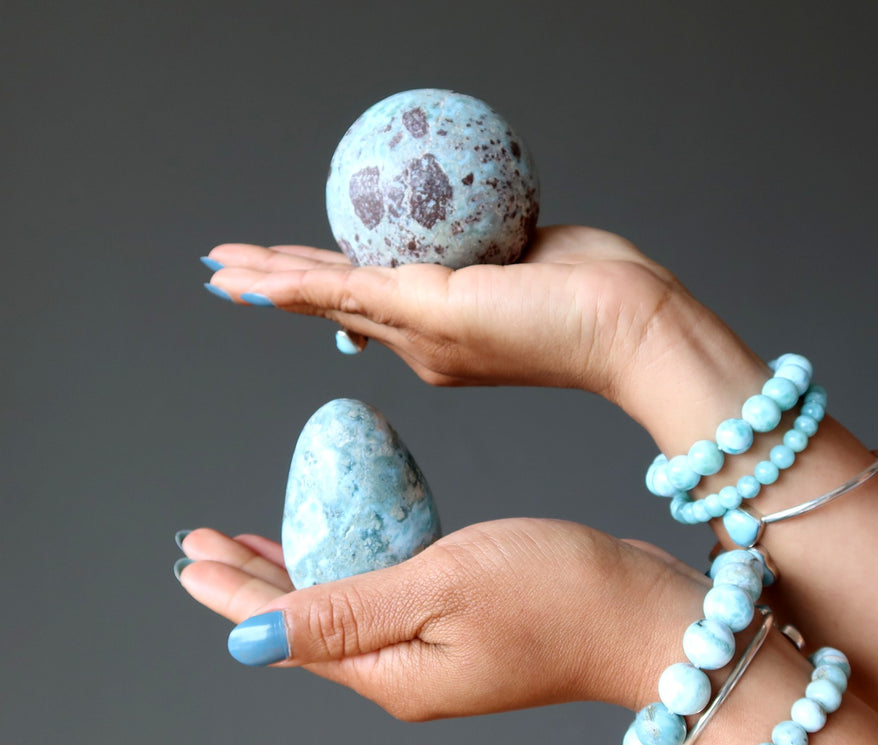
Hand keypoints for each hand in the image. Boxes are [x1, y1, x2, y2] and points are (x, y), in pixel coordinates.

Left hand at [177, 518, 708, 719]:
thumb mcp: (440, 589)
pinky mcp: (460, 631)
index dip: (232, 591)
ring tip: (252, 545)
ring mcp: (434, 655)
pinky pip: (381, 600)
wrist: (642, 614)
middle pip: (305, 625)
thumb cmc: (557, 594)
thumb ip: (345, 613)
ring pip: (340, 611)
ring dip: (296, 573)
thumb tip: (250, 640)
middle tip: (201, 540)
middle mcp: (404, 672)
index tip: (189, 554)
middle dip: (250, 581)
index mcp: (390, 671)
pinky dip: (348, 570)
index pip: (286, 631)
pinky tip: (344, 550)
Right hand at [204, 226, 749, 410]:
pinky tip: (246, 281)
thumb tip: (464, 232)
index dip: (325, 288)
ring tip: (218, 273)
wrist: (628, 324)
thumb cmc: (594, 290)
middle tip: (227, 277)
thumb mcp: (524, 261)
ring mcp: (421, 337)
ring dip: (267, 286)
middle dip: (278, 292)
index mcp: (446, 337)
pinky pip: (342, 291)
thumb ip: (485, 251)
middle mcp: (424, 347)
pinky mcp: (427, 316)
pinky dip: (290, 284)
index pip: (372, 304)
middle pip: (335, 308)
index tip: (294, 274)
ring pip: (326, 302)